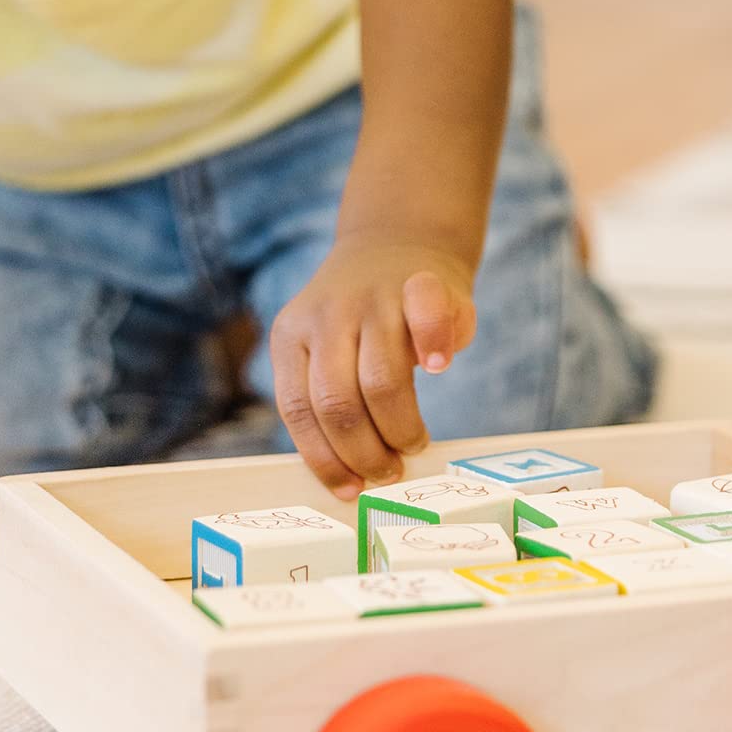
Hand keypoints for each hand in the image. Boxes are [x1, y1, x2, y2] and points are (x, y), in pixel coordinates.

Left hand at [270, 238, 476, 500]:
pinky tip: (440, 369)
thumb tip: (351, 479)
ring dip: (401, 427)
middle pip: (337, 402)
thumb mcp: (326, 350)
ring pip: (381, 380)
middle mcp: (327, 315)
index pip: (297, 409)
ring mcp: (373, 296)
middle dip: (365, 453)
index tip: (350, 488)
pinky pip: (426, 320)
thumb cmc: (362, 322)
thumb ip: (330, 399)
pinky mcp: (421, 282)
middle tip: (389, 473)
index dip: (324, 458)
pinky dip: (435, 349)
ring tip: (414, 443)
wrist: (396, 243)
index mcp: (290, 336)